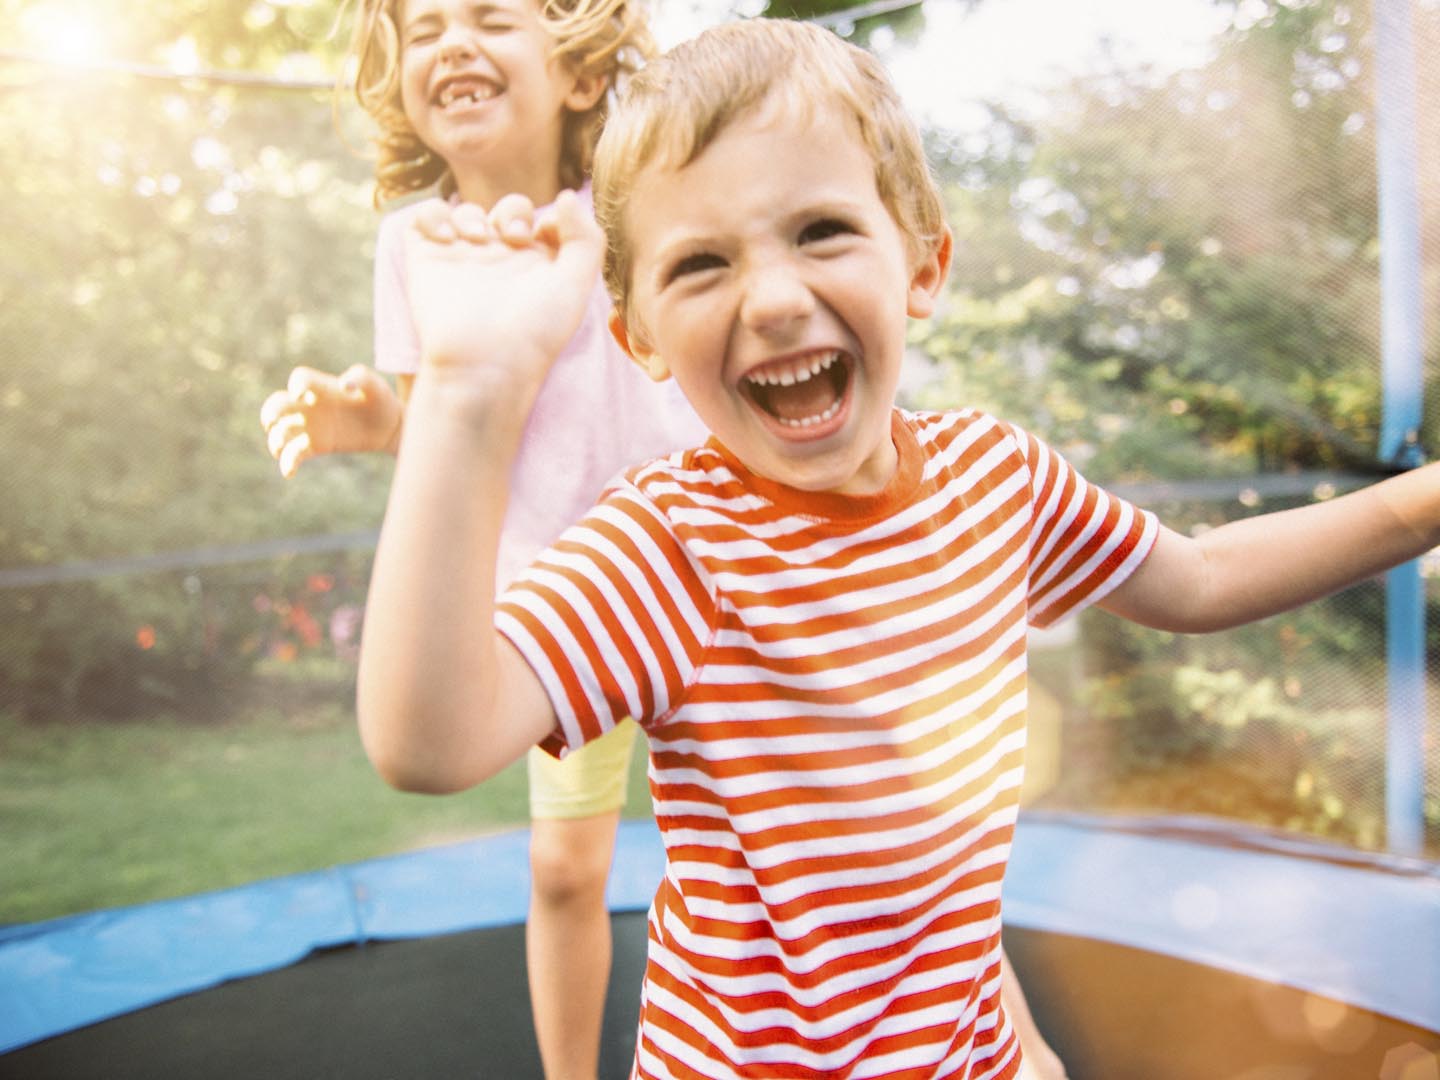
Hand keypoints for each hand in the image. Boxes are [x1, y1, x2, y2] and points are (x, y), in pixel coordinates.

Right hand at [259, 364, 402, 477]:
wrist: (389, 425)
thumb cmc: (379, 399)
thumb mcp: (374, 384)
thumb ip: (360, 377)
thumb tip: (344, 384)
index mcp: (322, 386)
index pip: (300, 379)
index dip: (295, 385)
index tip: (301, 395)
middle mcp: (310, 405)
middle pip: (278, 404)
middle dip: (270, 411)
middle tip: (271, 421)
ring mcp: (311, 426)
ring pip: (281, 431)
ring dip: (275, 440)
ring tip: (279, 449)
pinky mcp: (317, 445)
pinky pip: (294, 453)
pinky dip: (287, 463)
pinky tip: (288, 472)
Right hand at [403, 191, 602, 395]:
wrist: (484, 363)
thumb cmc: (535, 331)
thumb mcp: (576, 286)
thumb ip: (585, 238)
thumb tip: (568, 196)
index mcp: (538, 268)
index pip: (544, 223)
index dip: (551, 219)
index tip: (546, 236)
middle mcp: (501, 262)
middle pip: (508, 210)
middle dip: (513, 213)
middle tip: (514, 238)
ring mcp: (463, 259)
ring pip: (467, 211)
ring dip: (473, 215)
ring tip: (478, 241)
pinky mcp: (428, 259)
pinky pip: (426, 217)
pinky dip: (435, 215)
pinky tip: (449, 239)